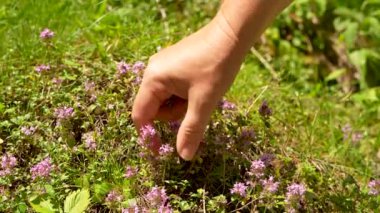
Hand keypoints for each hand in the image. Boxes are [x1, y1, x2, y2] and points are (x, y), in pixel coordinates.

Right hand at [132, 15, 246, 159]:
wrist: (231, 34)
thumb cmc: (217, 67)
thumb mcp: (204, 102)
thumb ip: (191, 130)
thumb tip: (183, 156)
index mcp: (153, 79)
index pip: (141, 115)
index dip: (148, 136)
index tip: (161, 151)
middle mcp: (153, 71)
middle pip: (154, 108)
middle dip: (173, 115)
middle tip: (196, 107)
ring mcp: (163, 66)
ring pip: (165, 99)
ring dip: (181, 105)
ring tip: (201, 95)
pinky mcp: (173, 64)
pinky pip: (172, 88)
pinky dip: (184, 95)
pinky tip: (200, 87)